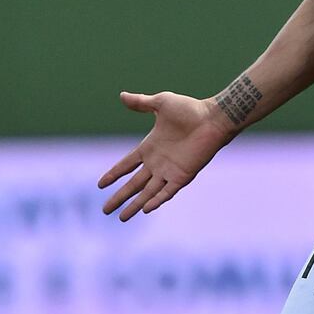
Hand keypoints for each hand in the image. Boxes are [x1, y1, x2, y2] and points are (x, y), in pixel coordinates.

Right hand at [98, 91, 233, 220]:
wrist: (213, 118)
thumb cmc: (190, 109)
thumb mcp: (161, 103)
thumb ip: (141, 103)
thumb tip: (121, 96)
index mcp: (150, 147)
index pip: (127, 164)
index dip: (114, 173)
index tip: (101, 184)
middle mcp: (157, 162)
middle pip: (133, 184)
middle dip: (119, 197)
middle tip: (104, 210)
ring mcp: (169, 171)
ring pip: (147, 193)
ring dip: (134, 205)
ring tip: (121, 218)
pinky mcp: (183, 176)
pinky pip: (167, 192)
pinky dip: (157, 201)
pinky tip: (145, 209)